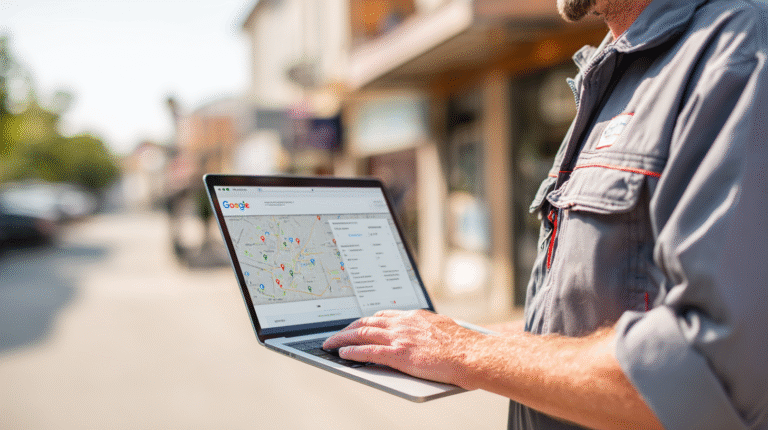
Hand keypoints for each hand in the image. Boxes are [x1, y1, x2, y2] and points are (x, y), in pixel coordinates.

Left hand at [322, 309, 482, 387]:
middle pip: (367, 322)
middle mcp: (404, 323)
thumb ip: (427, 330)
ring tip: (331, 344)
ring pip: (362, 334)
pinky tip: (342, 355)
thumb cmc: (464, 347)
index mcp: (415, 316)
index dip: (366, 321)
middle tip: (336, 335)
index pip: (382, 316)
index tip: (356, 325)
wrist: (471, 354)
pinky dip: (351, 352)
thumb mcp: (442, 329)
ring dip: (342, 339)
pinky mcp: (399, 354)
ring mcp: (400, 337)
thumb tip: (422, 336)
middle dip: (348, 329)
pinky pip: (367, 351)